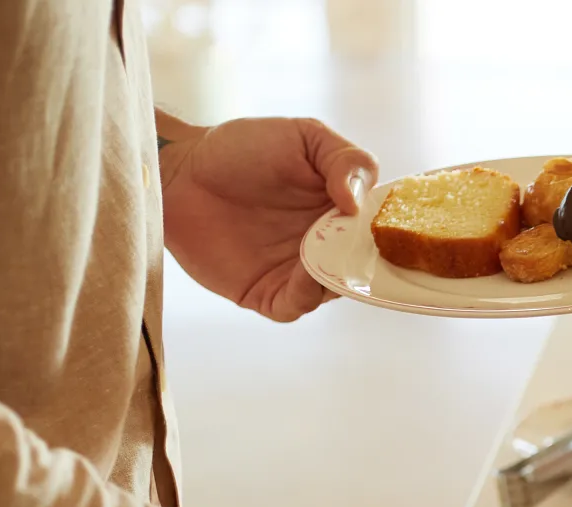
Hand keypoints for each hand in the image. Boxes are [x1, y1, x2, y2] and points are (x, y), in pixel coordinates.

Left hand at [158, 116, 376, 321]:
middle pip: (365, 267)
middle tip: (362, 244)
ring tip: (328, 253)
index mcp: (344, 211)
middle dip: (368, 260)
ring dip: (337, 276)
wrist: (178, 171)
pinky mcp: (268, 292)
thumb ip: (344, 160)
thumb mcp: (304, 136)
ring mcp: (298, 271)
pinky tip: (304, 272)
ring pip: (335, 289)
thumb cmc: (240, 148)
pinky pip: (297, 305)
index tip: (393, 224)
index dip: (391, 231)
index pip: (381, 231)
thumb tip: (359, 206)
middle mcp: (327, 245)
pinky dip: (306, 294)